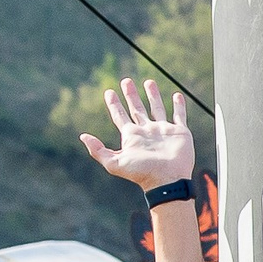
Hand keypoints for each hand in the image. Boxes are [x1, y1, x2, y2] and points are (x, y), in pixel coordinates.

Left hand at [80, 78, 194, 189]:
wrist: (167, 180)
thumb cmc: (142, 173)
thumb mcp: (115, 163)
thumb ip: (98, 150)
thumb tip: (83, 136)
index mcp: (132, 137)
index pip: (120, 116)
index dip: (114, 104)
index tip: (109, 92)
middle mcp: (146, 132)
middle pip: (136, 109)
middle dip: (131, 95)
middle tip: (126, 81)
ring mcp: (163, 131)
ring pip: (157, 108)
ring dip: (153, 95)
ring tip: (148, 82)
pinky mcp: (179, 132)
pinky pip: (179, 115)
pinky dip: (179, 106)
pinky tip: (177, 95)